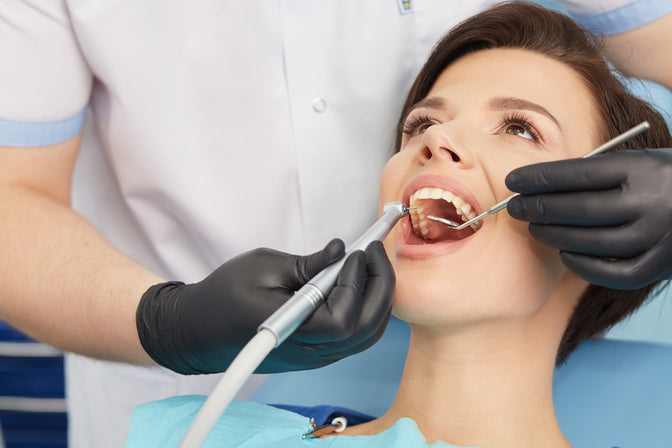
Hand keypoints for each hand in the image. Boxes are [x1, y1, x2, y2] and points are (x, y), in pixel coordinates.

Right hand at [136, 239, 394, 373]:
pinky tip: (359, 282)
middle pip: (366, 329)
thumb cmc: (223, 296)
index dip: (358, 283)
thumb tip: (341, 250)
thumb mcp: (262, 267)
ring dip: (377, 298)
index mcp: (293, 332)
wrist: (198, 330)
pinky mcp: (315, 352)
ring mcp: (315, 356)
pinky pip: (355, 337)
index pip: (345, 319)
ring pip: (366, 336)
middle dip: (380, 286)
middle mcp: (309, 352)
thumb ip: (307, 264)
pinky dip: (367, 309)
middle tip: (376, 251)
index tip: (359, 251)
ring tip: (371, 263)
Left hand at [505, 149, 671, 288]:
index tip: (513, 182)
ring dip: (553, 235)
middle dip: (538, 208)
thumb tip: (542, 184)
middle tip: (514, 207)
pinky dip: (582, 264)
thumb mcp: (641, 162)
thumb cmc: (666, 178)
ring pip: (590, 241)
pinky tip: (565, 253)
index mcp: (644, 169)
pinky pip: (612, 272)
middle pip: (578, 209)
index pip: (577, 174)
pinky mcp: (661, 266)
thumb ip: (601, 172)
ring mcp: (658, 237)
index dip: (539, 178)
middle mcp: (652, 203)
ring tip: (534, 227)